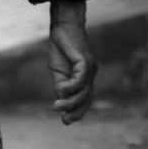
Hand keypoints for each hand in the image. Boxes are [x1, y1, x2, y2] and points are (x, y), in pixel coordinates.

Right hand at [47, 1, 96, 124]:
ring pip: (84, 91)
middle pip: (87, 99)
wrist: (64, 27)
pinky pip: (81, 78)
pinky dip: (71, 87)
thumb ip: (61, 85)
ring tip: (56, 107)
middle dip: (76, 111)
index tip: (65, 121)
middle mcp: (90, 75)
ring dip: (71, 102)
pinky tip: (60, 90)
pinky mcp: (85, 61)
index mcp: (84, 78)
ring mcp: (90, 68)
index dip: (78, 112)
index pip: (85, 100)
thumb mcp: (59, 72)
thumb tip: (62, 100)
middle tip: (63, 120)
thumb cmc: (61, 48)